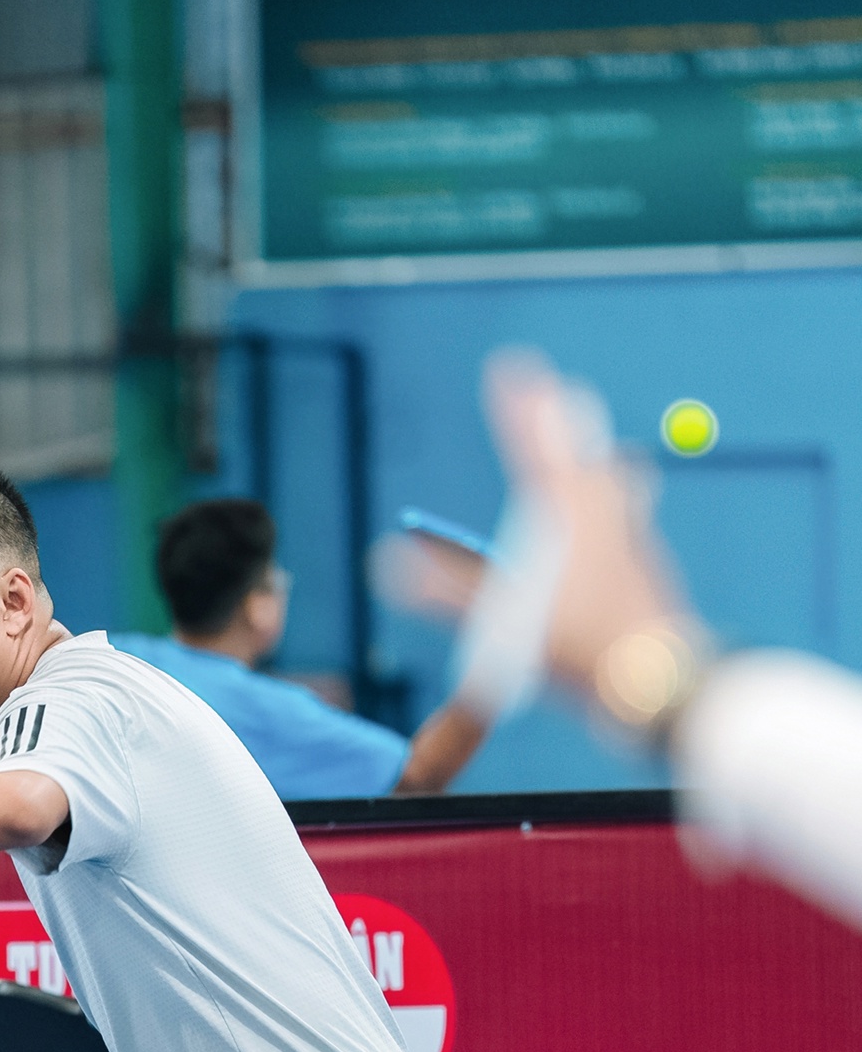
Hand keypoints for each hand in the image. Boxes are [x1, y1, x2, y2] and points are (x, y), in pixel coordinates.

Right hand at [372, 352, 698, 705]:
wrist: (664, 685)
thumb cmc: (587, 649)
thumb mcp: (506, 622)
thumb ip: (446, 589)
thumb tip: (387, 563)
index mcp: (570, 512)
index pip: (536, 442)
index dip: (519, 405)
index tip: (509, 366)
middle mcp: (608, 514)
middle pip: (584, 452)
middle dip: (564, 425)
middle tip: (557, 396)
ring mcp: (635, 540)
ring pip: (617, 484)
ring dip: (597, 466)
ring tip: (596, 455)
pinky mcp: (648, 570)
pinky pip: (628, 524)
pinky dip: (613, 511)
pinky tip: (616, 531)